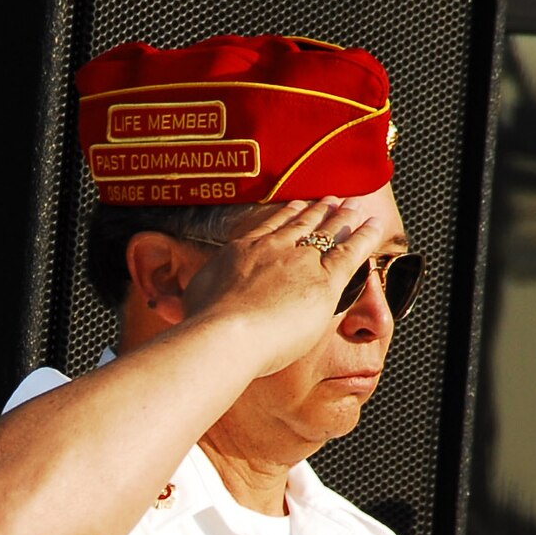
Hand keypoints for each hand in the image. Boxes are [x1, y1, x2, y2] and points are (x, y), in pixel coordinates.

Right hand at [180, 196, 390, 373]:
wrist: (223, 335)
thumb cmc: (200, 327)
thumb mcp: (187, 306)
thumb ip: (184, 302)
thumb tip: (161, 306)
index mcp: (240, 251)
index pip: (267, 226)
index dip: (284, 214)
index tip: (295, 205)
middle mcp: (271, 249)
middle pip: (298, 222)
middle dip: (315, 210)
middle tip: (329, 199)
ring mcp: (299, 262)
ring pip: (325, 231)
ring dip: (341, 217)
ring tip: (353, 207)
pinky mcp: (323, 281)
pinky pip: (350, 252)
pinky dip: (365, 237)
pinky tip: (374, 225)